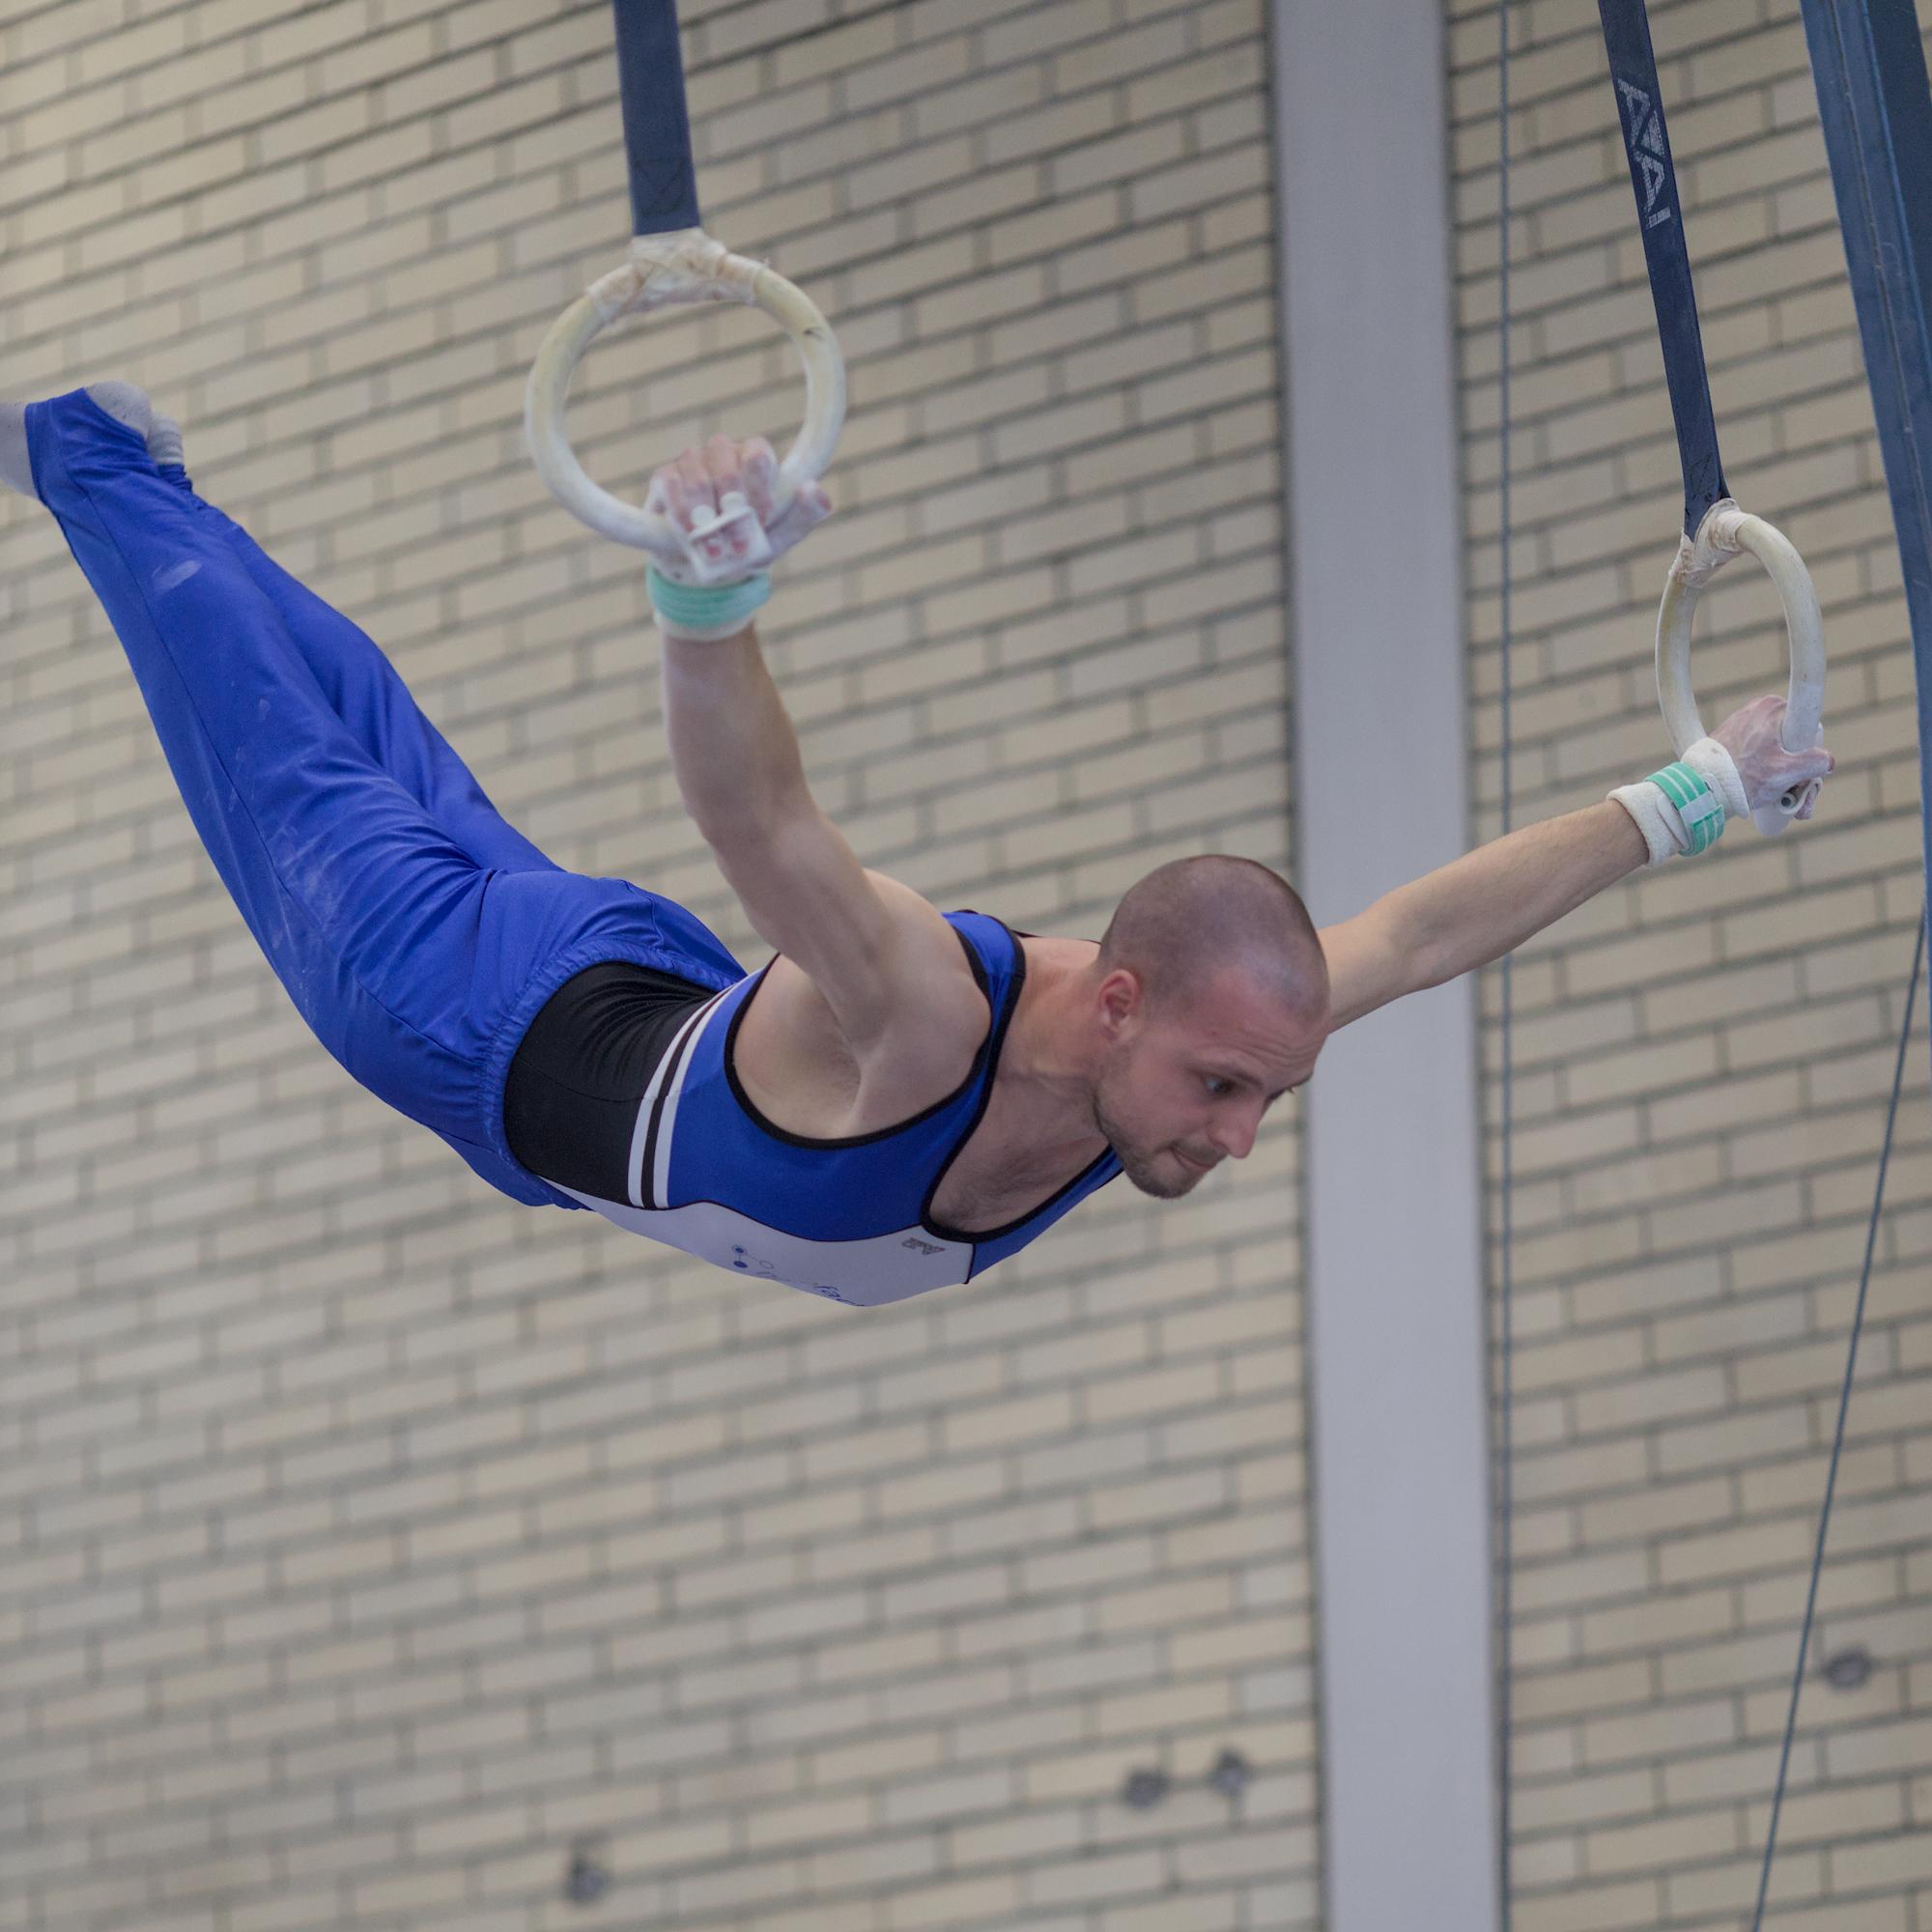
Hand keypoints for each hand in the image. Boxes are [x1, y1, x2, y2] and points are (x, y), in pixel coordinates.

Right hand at [644, 434, 832, 583]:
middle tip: (737, 546)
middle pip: (726, 465)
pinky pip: (670, 484)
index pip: (757, 454)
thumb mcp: (781, 535)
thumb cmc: (749, 541)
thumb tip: (815, 489)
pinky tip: (689, 533)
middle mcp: (724, 452)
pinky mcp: (665, 477)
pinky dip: (681, 512)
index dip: (759, 487)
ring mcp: (692, 461)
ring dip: (706, 516)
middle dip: (732, 509)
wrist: (708, 561)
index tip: (761, 520)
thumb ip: (805, 514)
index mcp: (755, 458)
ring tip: (714, 549)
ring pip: (698, 476)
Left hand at [1710, 693, 1834, 818]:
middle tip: (1800, 798)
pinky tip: (1774, 800)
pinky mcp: (1733, 743)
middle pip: (1794, 744)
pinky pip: (1760, 758)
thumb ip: (1815, 763)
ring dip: (1787, 780)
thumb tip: (1828, 761)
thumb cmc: (1742, 777)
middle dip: (1801, 774)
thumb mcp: (1787, 771)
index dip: (1812, 754)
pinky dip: (1767, 776)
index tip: (1806, 774)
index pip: (1808, 729)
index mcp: (1773, 708)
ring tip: (1790, 806)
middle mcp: (1758, 712)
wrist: (1701, 790)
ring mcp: (1744, 727)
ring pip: (1778, 754)